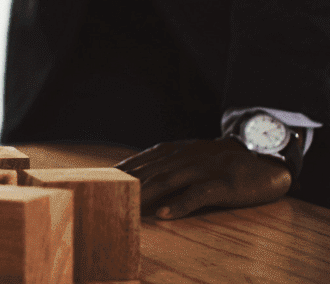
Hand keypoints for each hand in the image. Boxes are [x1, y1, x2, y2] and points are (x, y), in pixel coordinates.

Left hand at [116, 137, 291, 218]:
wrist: (268, 159)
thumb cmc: (224, 163)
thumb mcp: (193, 159)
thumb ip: (168, 166)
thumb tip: (138, 179)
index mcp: (177, 150)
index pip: (142, 160)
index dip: (120, 171)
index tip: (97, 181)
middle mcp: (186, 156)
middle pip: (150, 171)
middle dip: (126, 184)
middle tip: (104, 196)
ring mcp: (205, 169)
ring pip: (169, 181)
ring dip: (145, 194)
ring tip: (125, 207)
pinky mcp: (224, 183)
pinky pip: (199, 194)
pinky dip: (180, 204)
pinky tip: (165, 214)